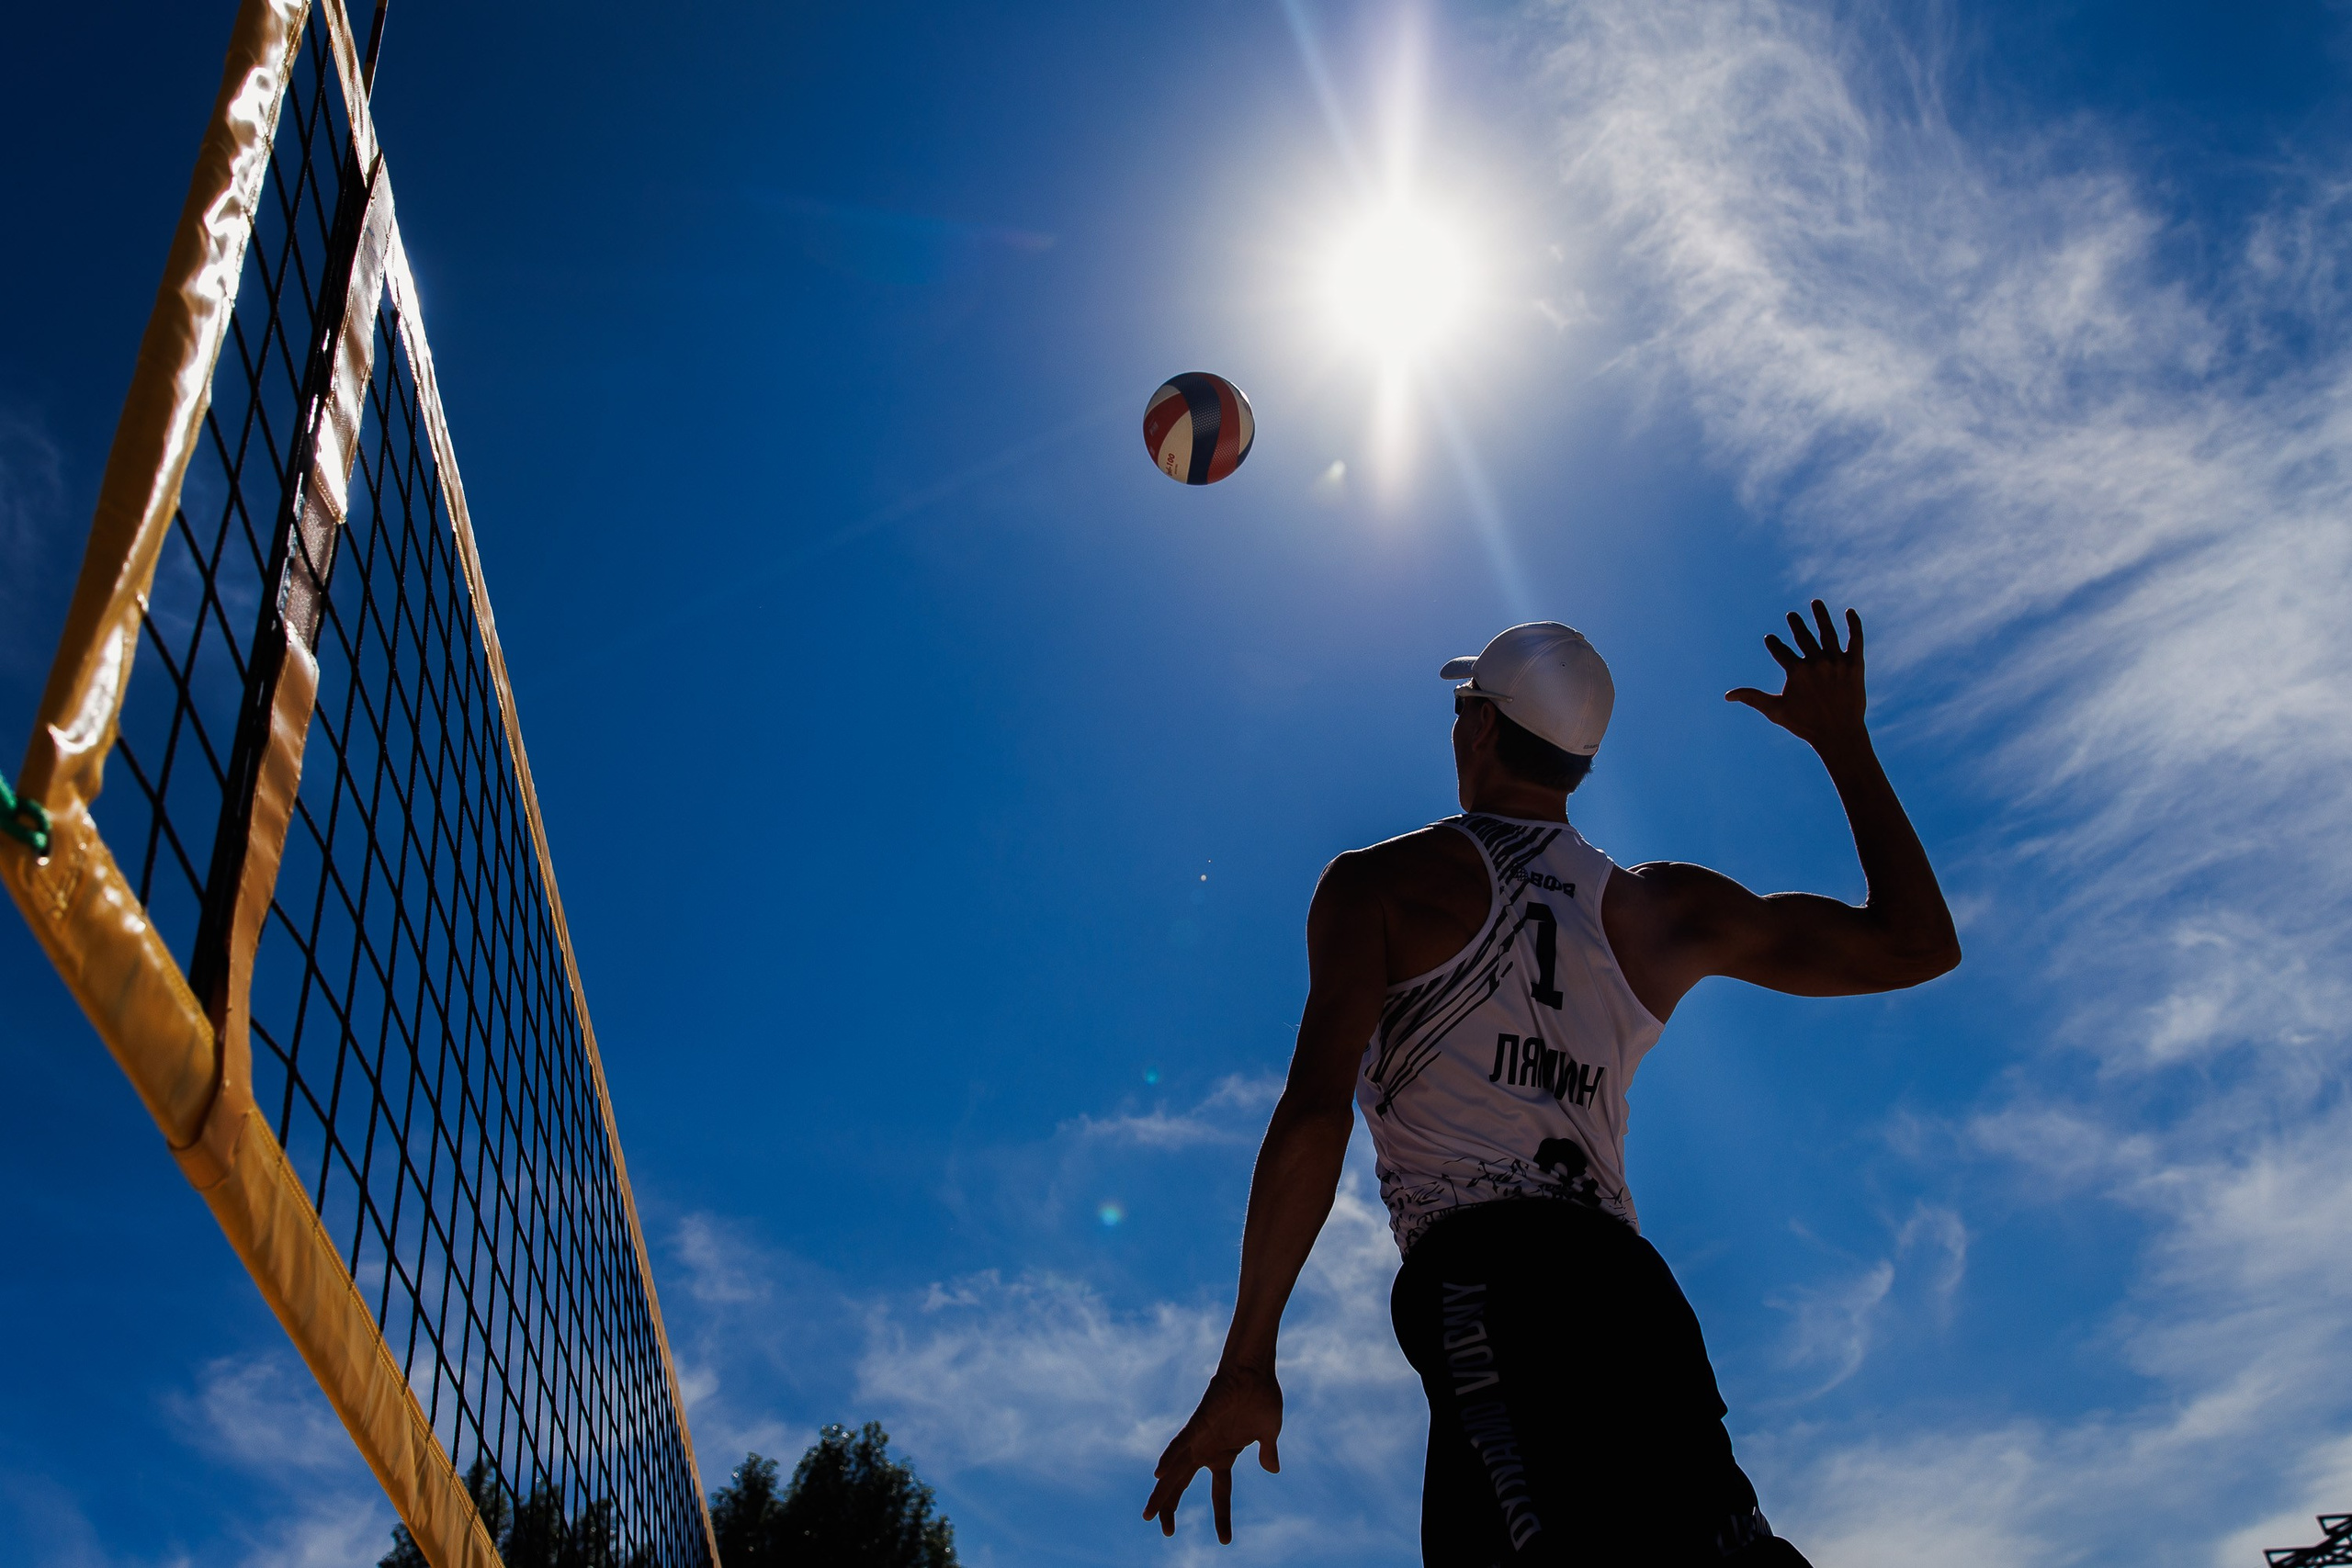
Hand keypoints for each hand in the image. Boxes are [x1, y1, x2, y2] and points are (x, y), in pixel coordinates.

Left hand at [1142, 1364, 1282, 1543]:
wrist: (1256, 1368)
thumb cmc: (1262, 1396)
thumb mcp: (1269, 1435)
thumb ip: (1267, 1453)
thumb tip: (1273, 1470)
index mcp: (1224, 1455)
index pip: (1221, 1494)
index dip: (1222, 1517)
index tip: (1225, 1541)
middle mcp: (1207, 1450)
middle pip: (1183, 1484)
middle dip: (1171, 1507)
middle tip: (1166, 1532)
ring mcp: (1200, 1437)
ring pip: (1175, 1470)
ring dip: (1162, 1492)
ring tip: (1148, 1515)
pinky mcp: (1199, 1422)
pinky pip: (1182, 1442)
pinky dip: (1170, 1457)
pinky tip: (1158, 1474)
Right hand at [1726, 600, 1868, 750]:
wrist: (1839, 735)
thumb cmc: (1805, 724)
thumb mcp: (1775, 711)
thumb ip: (1752, 698)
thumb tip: (1727, 695)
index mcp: (1797, 671)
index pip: (1780, 650)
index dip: (1773, 643)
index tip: (1770, 638)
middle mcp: (1817, 662)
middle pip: (1803, 636)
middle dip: (1796, 623)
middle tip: (1792, 615)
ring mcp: (1837, 662)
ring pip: (1828, 632)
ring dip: (1821, 615)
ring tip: (1816, 602)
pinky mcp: (1856, 664)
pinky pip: (1856, 639)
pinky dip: (1854, 625)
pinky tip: (1849, 612)